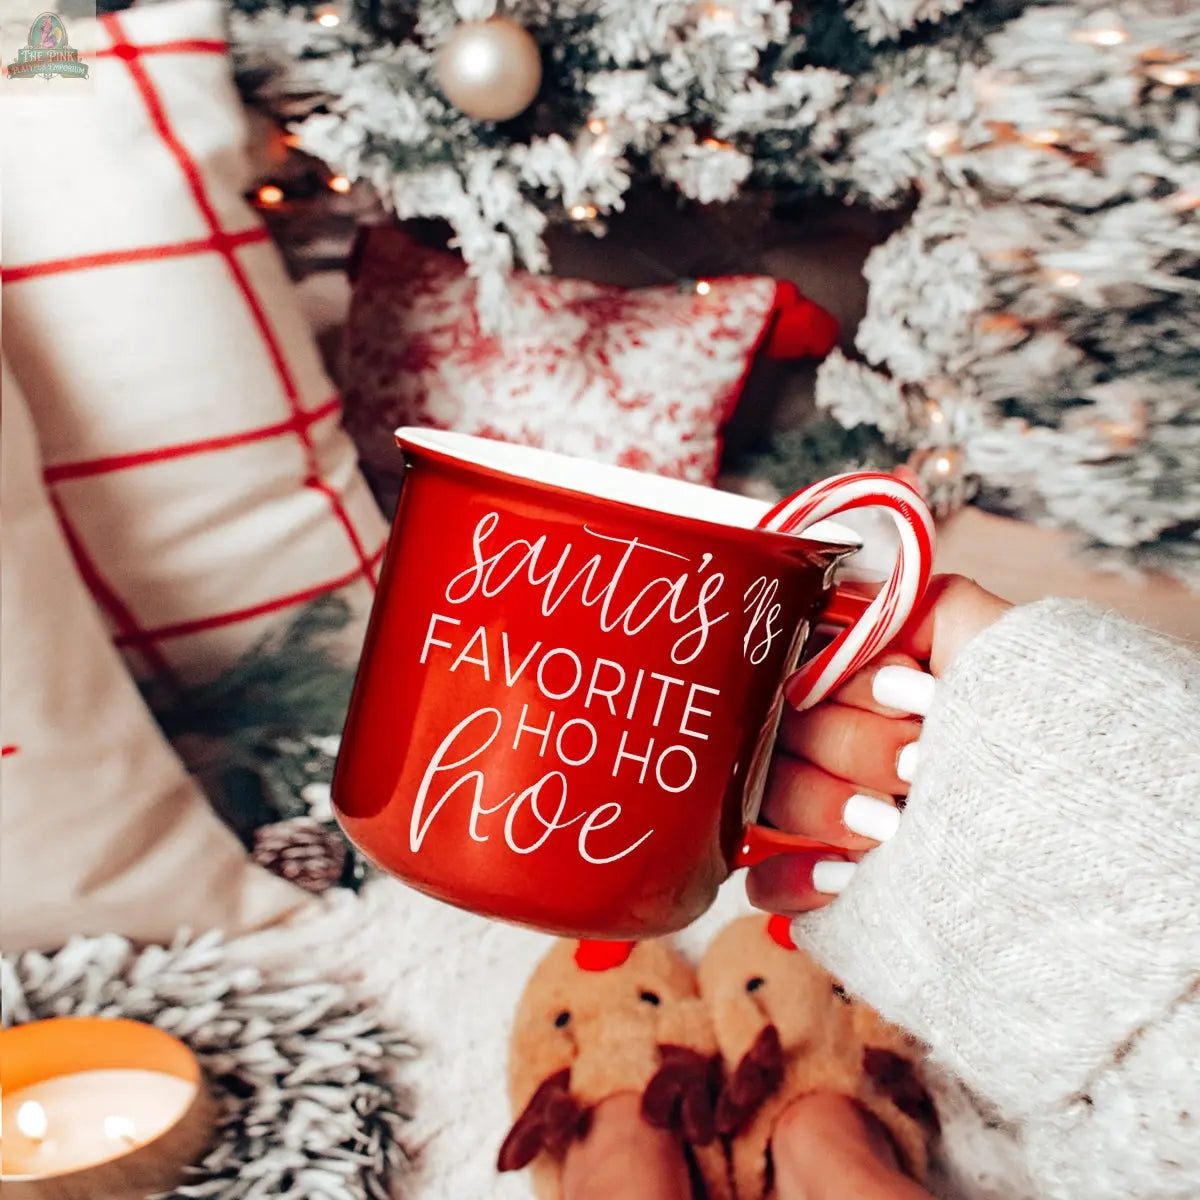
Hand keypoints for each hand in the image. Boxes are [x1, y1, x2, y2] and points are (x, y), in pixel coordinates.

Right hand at [747, 574, 1011, 915]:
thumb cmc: (1040, 735)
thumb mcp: (996, 647)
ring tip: (896, 825)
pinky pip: (768, 883)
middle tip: (921, 764)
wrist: (1081, 837)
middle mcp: (839, 749)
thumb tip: (847, 603)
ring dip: (826, 807)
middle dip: (858, 748)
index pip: (800, 674)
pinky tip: (844, 876)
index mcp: (862, 694)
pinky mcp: (830, 881)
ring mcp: (829, 817)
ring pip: (770, 801)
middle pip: (782, 737)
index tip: (915, 698)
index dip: (847, 687)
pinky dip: (796, 878)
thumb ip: (923, 607)